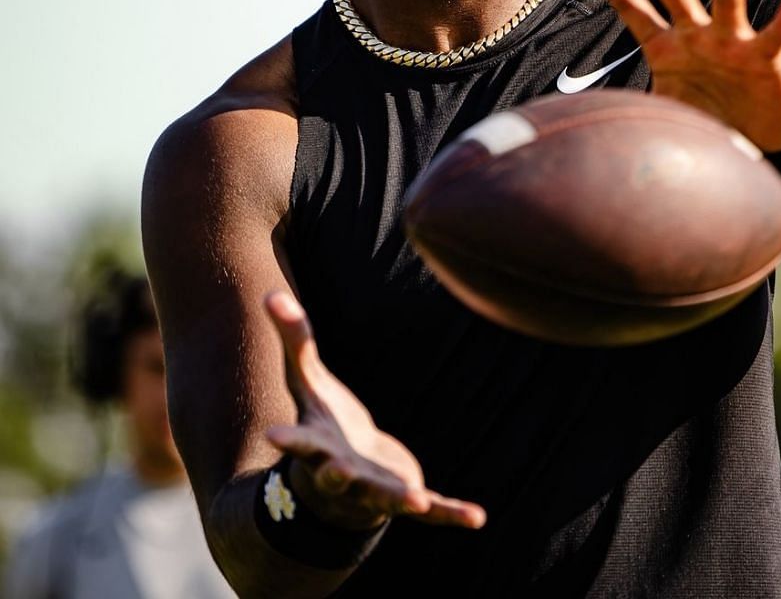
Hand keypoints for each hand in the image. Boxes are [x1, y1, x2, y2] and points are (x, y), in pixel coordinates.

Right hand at [260, 292, 485, 531]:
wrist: (346, 474)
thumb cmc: (324, 423)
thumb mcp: (308, 382)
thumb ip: (296, 341)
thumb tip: (272, 293)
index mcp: (316, 445)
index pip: (298, 442)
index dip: (287, 440)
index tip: (273, 436)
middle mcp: (341, 474)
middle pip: (336, 476)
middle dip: (337, 475)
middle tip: (337, 471)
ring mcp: (374, 492)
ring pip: (384, 498)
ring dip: (399, 498)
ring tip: (414, 498)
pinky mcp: (406, 498)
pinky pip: (431, 511)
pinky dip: (451, 514)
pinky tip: (477, 518)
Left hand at [585, 0, 780, 150]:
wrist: (759, 136)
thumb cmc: (710, 118)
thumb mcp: (665, 114)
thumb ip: (633, 112)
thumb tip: (594, 123)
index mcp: (667, 48)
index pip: (632, 8)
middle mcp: (696, 37)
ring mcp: (730, 45)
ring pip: (727, 1)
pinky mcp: (762, 61)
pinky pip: (772, 38)